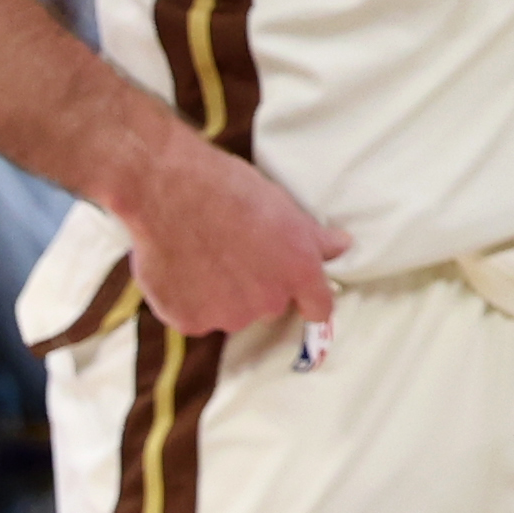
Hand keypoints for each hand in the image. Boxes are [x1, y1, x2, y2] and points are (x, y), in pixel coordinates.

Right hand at [112, 124, 350, 333]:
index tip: (297, 291)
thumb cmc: (231, 190)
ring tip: (200, 257)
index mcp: (300, 274)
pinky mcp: (189, 322)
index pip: (319, 308)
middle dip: (256, 286)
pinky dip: (186, 302)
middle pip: (269, 306)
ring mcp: (228, 316)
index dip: (308, 298)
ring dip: (219, 295)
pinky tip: (178, 269)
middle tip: (233, 253)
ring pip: (229, 313)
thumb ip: (315, 238)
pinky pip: (193, 318)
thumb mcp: (285, 208)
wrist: (170, 191)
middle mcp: (269, 302)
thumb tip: (343, 246)